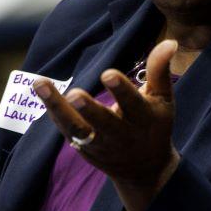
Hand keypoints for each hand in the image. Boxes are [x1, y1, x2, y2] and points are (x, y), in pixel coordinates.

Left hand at [34, 39, 180, 210]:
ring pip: (77, 129)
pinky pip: (66, 130)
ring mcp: (101, 144)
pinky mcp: (84, 149)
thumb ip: (160, 70)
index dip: (122, 90)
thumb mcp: (163, 98)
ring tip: (40, 84)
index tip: (108, 73)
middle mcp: (122, 135)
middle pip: (104, 123)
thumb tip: (169, 41)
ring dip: (57, 108)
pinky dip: (54, 112)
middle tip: (75, 94)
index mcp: (145, 119)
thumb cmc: (156, 124)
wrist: (145, 168)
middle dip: (89, 109)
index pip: (134, 105)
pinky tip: (42, 91)